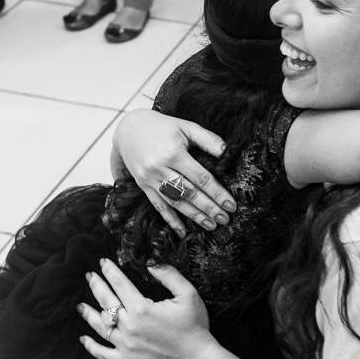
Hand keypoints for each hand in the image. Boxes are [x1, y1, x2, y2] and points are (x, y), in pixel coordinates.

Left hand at [79, 259, 217, 358]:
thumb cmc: (195, 327)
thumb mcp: (188, 295)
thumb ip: (169, 275)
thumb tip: (150, 263)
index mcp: (142, 309)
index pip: (120, 284)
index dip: (110, 271)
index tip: (103, 262)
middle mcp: (129, 326)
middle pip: (106, 302)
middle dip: (96, 286)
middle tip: (89, 276)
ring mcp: (126, 346)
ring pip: (100, 326)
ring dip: (88, 313)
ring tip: (79, 305)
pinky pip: (103, 354)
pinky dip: (92, 347)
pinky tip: (83, 339)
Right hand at [113, 110, 236, 234]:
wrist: (128, 128)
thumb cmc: (162, 126)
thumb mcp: (186, 126)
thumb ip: (207, 139)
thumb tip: (228, 151)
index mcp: (174, 153)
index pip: (201, 178)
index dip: (217, 192)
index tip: (230, 204)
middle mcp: (160, 168)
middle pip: (189, 193)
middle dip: (209, 208)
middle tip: (225, 219)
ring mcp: (149, 179)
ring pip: (175, 202)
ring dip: (194, 216)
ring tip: (211, 225)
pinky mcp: (143, 186)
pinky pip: (158, 206)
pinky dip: (171, 220)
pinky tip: (182, 232)